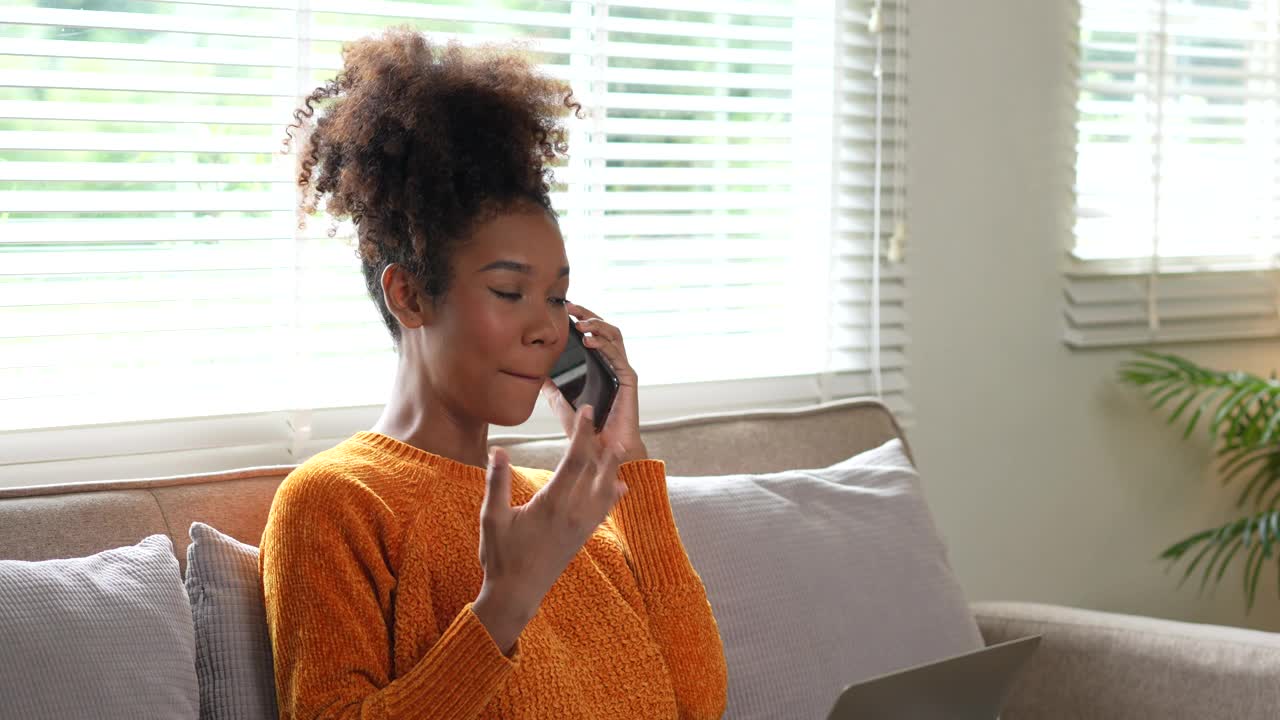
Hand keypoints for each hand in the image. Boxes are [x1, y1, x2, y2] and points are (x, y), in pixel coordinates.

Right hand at [473, 404, 629, 654]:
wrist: (517, 594)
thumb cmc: (501, 556)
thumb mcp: (491, 517)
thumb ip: (497, 482)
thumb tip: (498, 450)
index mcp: (552, 503)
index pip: (574, 460)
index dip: (582, 433)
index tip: (586, 412)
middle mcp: (573, 513)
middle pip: (596, 470)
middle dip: (601, 443)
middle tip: (606, 420)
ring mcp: (582, 526)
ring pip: (605, 489)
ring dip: (612, 466)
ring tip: (619, 445)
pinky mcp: (583, 537)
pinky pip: (604, 511)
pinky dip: (612, 495)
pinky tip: (619, 487)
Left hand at [540, 301, 647, 462]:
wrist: (601, 452)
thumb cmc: (586, 429)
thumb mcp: (561, 403)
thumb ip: (552, 387)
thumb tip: (536, 372)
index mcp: (599, 366)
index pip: (593, 333)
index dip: (581, 318)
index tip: (563, 309)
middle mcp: (612, 364)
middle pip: (605, 329)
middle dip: (589, 314)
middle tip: (571, 307)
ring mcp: (621, 371)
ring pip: (615, 336)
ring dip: (597, 325)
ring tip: (580, 323)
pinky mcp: (628, 381)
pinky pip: (619, 356)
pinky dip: (604, 345)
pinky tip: (589, 341)